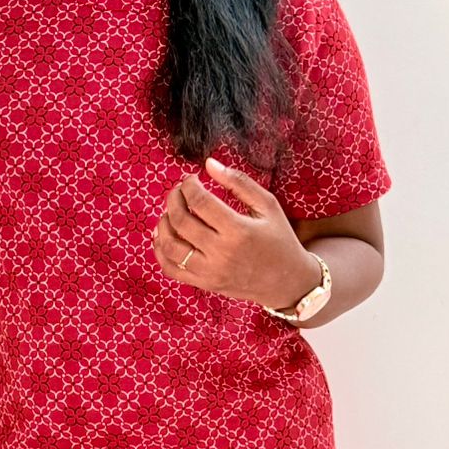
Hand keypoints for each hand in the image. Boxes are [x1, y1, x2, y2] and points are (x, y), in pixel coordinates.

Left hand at [150, 156, 322, 309]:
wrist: (288, 281)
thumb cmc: (280, 239)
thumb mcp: (267, 205)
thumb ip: (239, 182)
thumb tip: (209, 164)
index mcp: (238, 230)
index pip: (199, 202)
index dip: (189, 185)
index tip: (191, 179)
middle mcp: (221, 253)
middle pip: (181, 221)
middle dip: (173, 199)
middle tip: (178, 191)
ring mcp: (210, 272)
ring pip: (170, 246)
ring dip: (164, 224)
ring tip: (171, 212)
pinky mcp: (205, 284)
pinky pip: (171, 269)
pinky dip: (160, 251)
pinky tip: (165, 236)